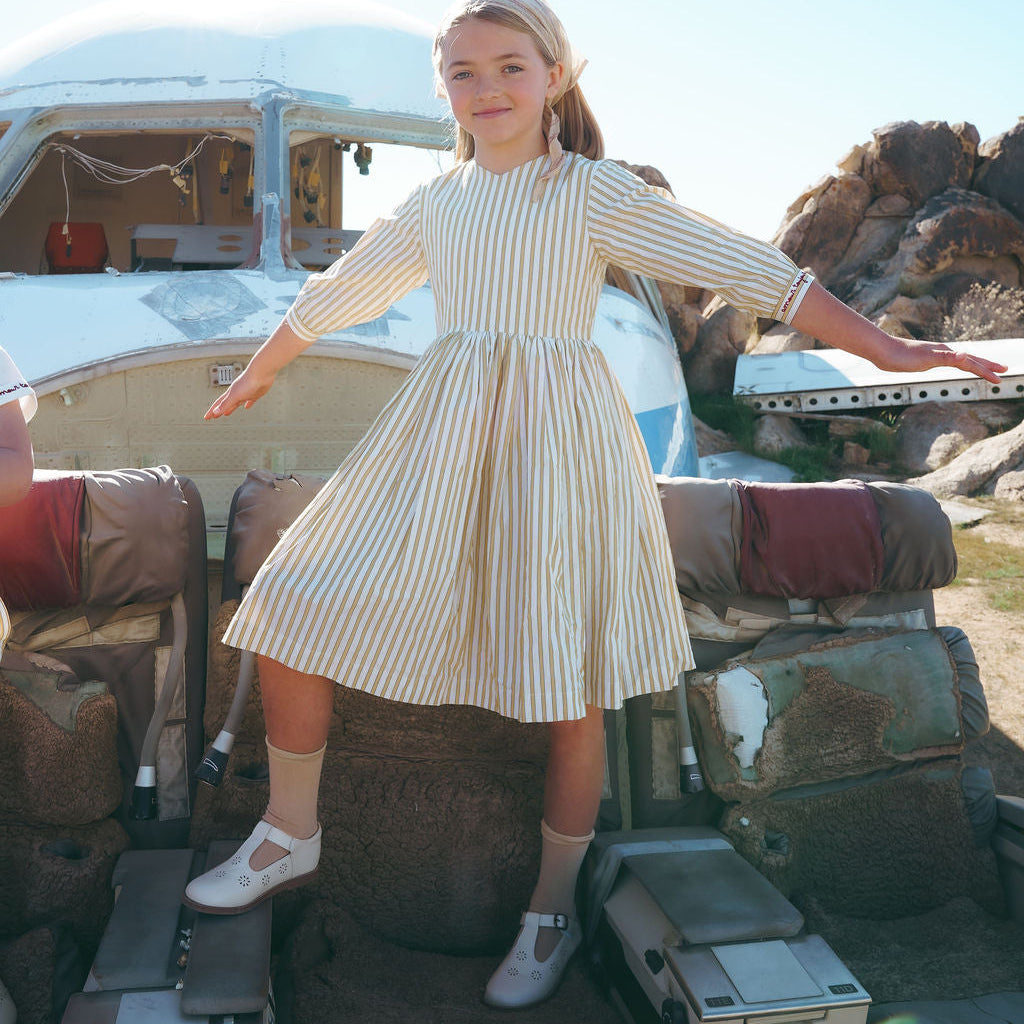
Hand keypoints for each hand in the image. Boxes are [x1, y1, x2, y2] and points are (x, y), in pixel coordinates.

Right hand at [204, 364, 276, 418]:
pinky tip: (247, 406)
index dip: (212, 411)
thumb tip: (216, 412)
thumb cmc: (248, 381)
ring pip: (236, 402)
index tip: (206, 417)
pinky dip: (248, 404)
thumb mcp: (235, 396)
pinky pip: (250, 400)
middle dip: (219, 410)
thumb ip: (226, 404)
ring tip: (227, 413)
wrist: (262, 373)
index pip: (218, 404)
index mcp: (230, 393)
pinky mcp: (255, 393)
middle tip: (214, 416)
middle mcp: (237, 392)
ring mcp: (246, 393)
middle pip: (226, 403)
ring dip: (231, 407)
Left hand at [875, 337, 1006, 385]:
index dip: (986, 371)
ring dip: (974, 364)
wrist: (881, 351)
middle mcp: (943, 352)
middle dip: (987, 365)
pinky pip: (948, 362)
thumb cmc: (901, 356)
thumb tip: (965, 356)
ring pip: (960, 360)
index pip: (971, 363)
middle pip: (970, 359)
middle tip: (1004, 370)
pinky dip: (958, 363)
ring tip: (985, 367)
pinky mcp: (925, 358)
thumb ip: (945, 357)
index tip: (1000, 379)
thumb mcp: (924, 359)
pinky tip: (956, 363)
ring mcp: (934, 355)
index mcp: (946, 353)